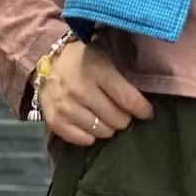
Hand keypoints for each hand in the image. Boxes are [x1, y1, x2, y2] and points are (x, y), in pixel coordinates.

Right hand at [39, 40, 153, 146]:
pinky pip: (84, 140)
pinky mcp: (55, 121)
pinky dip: (91, 135)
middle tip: (124, 112)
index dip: (143, 109)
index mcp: (97, 70)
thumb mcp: (104, 55)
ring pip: (103, 132)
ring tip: (107, 117)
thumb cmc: (83, 58)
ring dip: (109, 127)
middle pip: (117, 119)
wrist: (47, 64)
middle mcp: (80, 90)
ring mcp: (66, 107)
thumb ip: (122, 73)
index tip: (148, 112)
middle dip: (125, 118)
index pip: (127, 99)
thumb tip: (145, 95)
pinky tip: (92, 123)